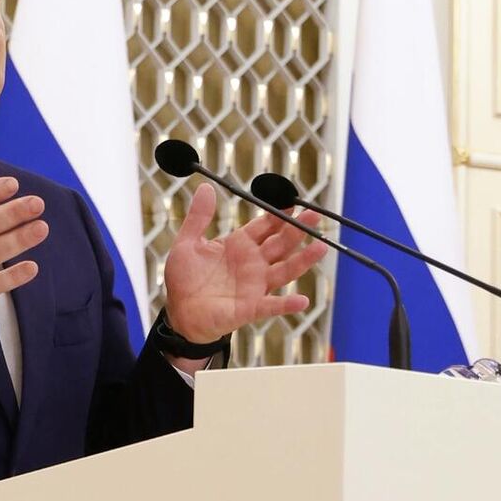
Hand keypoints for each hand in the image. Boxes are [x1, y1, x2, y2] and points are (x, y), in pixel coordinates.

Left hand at [162, 183, 324, 343]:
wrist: (179, 312)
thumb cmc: (184, 279)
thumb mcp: (187, 243)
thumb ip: (198, 217)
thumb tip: (206, 187)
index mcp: (240, 245)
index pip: (265, 225)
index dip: (279, 214)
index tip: (294, 202)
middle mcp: (253, 263)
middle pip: (281, 243)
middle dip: (297, 229)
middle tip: (314, 216)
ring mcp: (255, 285)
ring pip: (285, 270)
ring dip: (303, 261)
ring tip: (321, 248)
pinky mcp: (251, 307)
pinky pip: (272, 305)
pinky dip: (287, 304)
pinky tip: (302, 301)